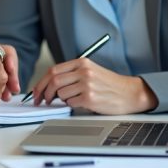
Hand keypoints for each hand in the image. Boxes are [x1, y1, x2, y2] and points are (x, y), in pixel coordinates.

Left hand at [31, 58, 157, 113]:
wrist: (130, 93)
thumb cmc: (109, 84)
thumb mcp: (91, 71)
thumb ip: (71, 74)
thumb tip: (48, 85)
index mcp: (82, 63)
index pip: (53, 70)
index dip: (41, 82)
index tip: (36, 91)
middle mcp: (84, 72)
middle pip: (53, 81)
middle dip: (44, 93)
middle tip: (42, 100)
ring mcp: (87, 85)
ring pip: (61, 93)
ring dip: (62, 99)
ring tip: (73, 99)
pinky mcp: (90, 98)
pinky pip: (71, 103)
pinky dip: (72, 105)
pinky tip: (82, 102)